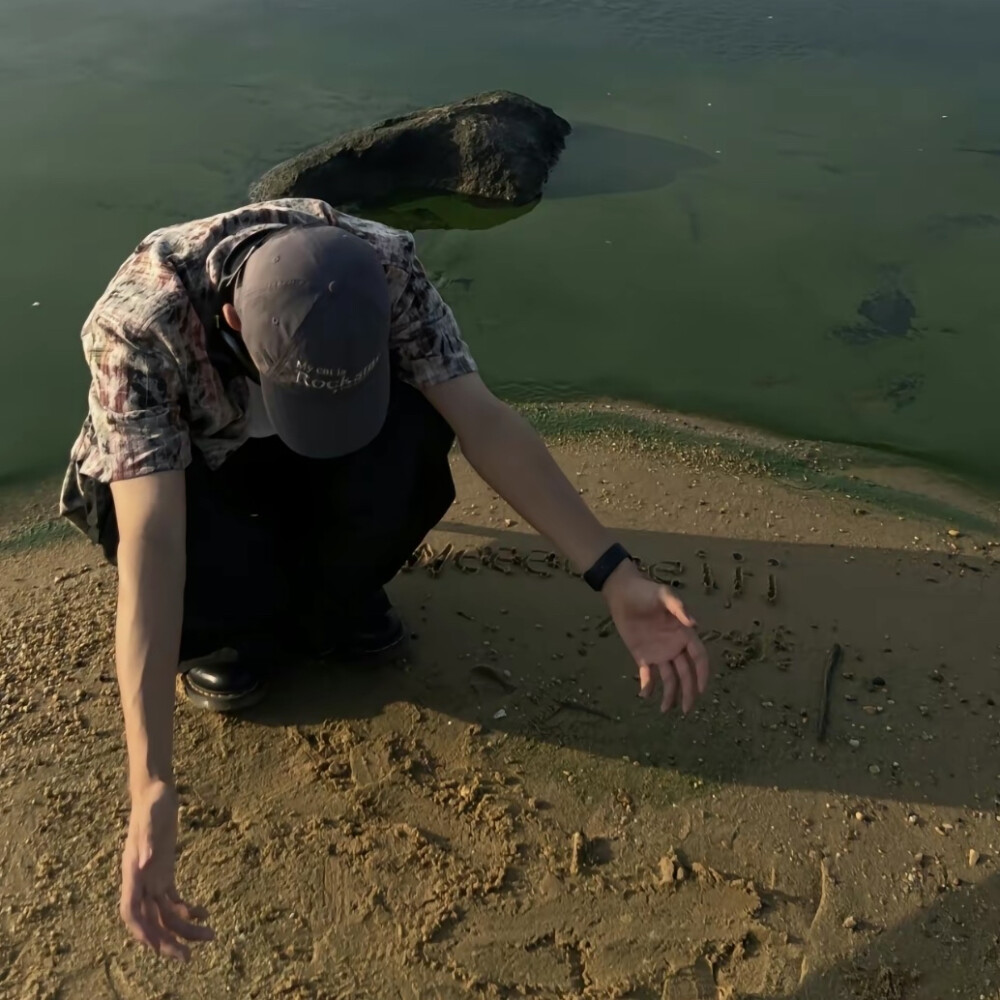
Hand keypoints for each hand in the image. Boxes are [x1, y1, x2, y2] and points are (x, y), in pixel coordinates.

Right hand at [120, 780, 214, 959]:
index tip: (161, 947)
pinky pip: (173, 901)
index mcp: (132, 872)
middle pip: (150, 920)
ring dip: (183, 929)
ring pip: (164, 915)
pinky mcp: (164, 874)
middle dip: (167, 941)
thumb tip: (144, 864)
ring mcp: (151, 879)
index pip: (131, 912)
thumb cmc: (153, 803)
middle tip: (190, 957)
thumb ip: (146, 840)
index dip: (143, 932)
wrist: (156, 792)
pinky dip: (187, 910)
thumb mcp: (152, 818)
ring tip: (211, 936)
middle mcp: (140, 880)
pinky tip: (205, 913)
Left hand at [604, 563, 709, 713]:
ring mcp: (659, 652)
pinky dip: (648, 686)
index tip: (701, 690)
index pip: (698, 657)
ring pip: (669, 678)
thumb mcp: (664, 595)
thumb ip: (678, 608)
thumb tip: (694, 624)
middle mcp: (674, 647)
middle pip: (686, 673)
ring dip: (669, 694)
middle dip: (688, 692)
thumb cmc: (646, 592)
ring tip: (665, 710)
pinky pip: (648, 674)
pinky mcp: (643, 655)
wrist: (623, 593)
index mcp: (684, 634)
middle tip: (686, 710)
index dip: (702, 673)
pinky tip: (645, 696)